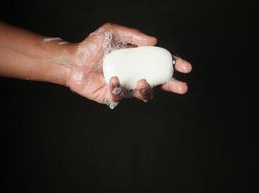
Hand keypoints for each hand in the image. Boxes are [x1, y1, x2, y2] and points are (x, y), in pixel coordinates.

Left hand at [66, 23, 191, 107]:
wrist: (73, 61)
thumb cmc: (92, 46)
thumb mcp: (112, 32)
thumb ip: (133, 35)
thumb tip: (154, 41)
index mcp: (138, 60)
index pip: (161, 63)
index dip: (174, 65)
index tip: (185, 67)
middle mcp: (135, 73)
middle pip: (159, 82)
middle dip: (172, 85)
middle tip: (182, 87)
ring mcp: (126, 86)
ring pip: (144, 93)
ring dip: (146, 89)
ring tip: (142, 81)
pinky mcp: (114, 95)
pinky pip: (121, 95)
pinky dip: (119, 88)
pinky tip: (113, 79)